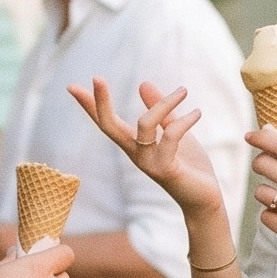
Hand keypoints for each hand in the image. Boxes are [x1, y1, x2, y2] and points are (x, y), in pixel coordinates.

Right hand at [69, 78, 227, 219]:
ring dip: (164, 103)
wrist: (205, 199)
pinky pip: (171, 136)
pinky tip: (197, 113)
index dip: (90, 106)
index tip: (71, 87)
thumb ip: (160, 110)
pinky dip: (185, 121)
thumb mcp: (174, 131)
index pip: (106, 123)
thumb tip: (142, 83)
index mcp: (135, 145)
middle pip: (109, 126)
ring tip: (184, 90)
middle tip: (96, 78)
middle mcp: (136, 154)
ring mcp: (149, 163)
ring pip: (144, 124)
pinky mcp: (166, 169)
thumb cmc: (189, 166)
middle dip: (101, 103)